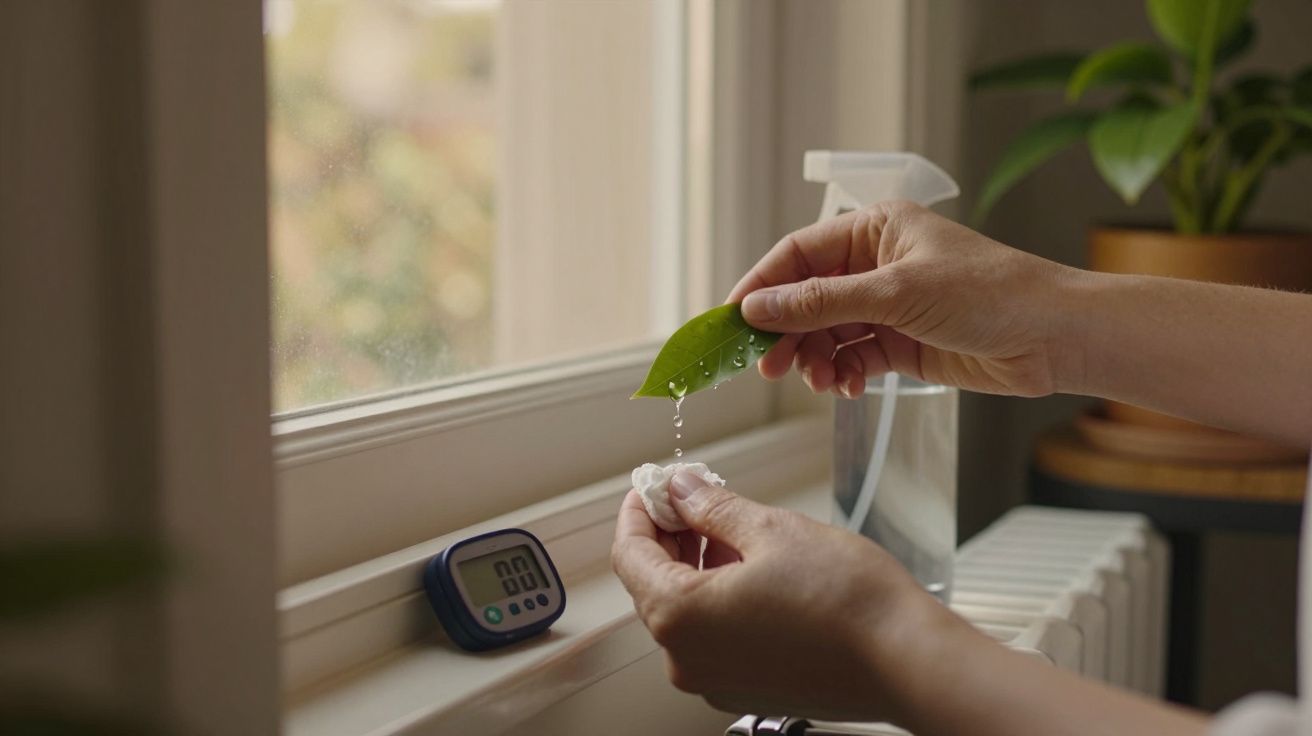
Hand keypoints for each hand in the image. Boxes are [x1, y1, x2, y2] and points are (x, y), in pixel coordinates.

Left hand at [610, 471, 980, 721]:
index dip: (639, 511)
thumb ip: (711, 507)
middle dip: (670, 534)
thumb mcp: (769, 529)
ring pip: (686, 611)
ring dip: (697, 564)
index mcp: (679, 617)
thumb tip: (680, 489)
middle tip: (695, 494)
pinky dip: (720, 598)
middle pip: (653, 584)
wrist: (908, 661)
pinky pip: (714, 636)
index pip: (629, 554)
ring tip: (731, 525)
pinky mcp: (746, 690)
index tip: (653, 485)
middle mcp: (687, 660)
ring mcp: (716, 681)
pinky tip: (750, 567)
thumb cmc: (846, 601)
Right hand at [728, 201, 1081, 397]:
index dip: (761, 287)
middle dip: (787, 332)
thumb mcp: (896, 293)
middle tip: (768, 367)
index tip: (732, 322)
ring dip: (815, 359)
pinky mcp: (902, 342)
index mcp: (875, 229)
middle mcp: (877, 263)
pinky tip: (848, 388)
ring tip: (819, 382)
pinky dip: (843, 373)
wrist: (1053, 337)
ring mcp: (888, 304)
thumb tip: (758, 309)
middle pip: (806, 297)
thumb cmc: (989, 294)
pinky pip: (852, 356)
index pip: (798, 254)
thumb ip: (821, 302)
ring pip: (826, 332)